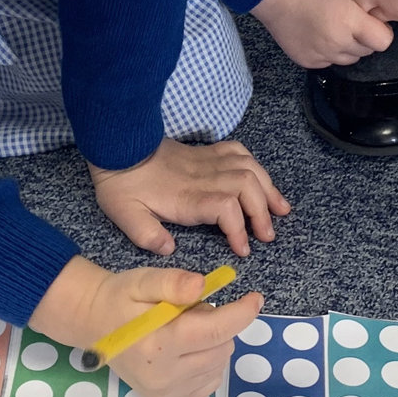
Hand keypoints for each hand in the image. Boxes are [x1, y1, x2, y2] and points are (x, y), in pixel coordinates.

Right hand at [29, 257, 262, 396]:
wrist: (94, 325)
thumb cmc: (121, 299)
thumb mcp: (142, 280)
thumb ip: (172, 283)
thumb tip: (203, 286)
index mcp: (158, 344)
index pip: (215, 331)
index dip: (242, 314)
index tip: (255, 298)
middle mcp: (164, 376)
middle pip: (221, 347)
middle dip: (218, 324)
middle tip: (190, 311)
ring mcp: (167, 394)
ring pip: (219, 364)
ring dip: (213, 343)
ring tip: (183, 330)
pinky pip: (210, 381)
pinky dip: (207, 362)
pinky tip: (185, 351)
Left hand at [90, 136, 290, 256]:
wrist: (117, 146)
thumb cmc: (121, 185)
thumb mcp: (125, 215)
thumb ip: (146, 235)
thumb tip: (169, 249)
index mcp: (187, 196)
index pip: (225, 208)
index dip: (239, 229)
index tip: (242, 250)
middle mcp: (204, 177)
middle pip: (247, 186)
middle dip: (263, 212)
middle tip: (268, 236)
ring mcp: (208, 161)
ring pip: (249, 168)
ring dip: (268, 188)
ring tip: (280, 210)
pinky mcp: (207, 152)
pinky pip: (238, 151)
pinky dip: (255, 165)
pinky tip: (261, 180)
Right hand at [252, 0, 394, 68]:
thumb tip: (378, 12)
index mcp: (350, 21)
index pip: (384, 41)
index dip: (381, 30)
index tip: (372, 21)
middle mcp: (338, 43)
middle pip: (367, 51)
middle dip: (364, 38)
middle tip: (351, 22)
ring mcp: (322, 55)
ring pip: (350, 59)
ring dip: (348, 47)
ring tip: (336, 29)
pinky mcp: (309, 62)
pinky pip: (330, 62)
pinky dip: (330, 52)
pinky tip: (320, 35)